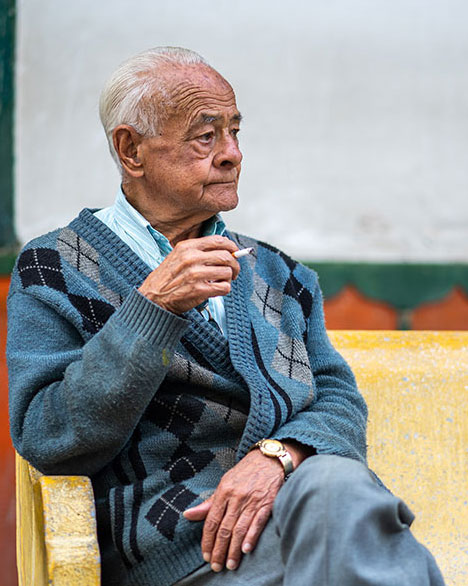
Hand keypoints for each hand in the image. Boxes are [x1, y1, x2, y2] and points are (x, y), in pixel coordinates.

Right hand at [138, 235, 239, 313]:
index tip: (235, 252)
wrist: (153, 297)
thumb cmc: (166, 278)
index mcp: (188, 247)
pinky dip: (224, 289)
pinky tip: (217, 289)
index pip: (219, 241)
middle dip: (235, 265)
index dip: (232, 247)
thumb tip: (225, 250)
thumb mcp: (178, 256)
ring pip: (227, 272)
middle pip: (227, 256)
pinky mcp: (199, 290)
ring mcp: (195, 274)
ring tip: (221, 282)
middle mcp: (192, 258)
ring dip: (229, 279)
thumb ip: (199, 252)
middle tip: (234, 271)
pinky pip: (224, 287)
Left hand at [184, 449, 283, 571]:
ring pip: (240, 529)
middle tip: (216, 566)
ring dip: (234, 549)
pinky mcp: (267, 503)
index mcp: (224, 491)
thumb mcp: (224, 483)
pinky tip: (246, 549)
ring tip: (230, 564)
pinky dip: (251, 536)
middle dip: (219, 550)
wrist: (268, 459)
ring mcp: (252, 500)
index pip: (212, 521)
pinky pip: (258, 522)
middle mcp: (237, 497)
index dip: (207, 540)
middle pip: (225, 528)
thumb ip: (209, 503)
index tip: (205, 555)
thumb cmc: (244, 473)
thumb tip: (188, 515)